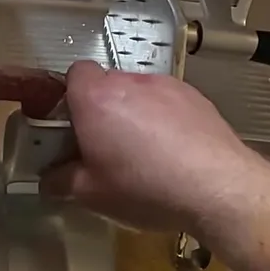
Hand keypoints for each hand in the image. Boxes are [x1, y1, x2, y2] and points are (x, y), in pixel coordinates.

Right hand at [42, 60, 267, 233]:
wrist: (218, 187)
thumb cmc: (146, 188)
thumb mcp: (91, 195)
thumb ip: (62, 181)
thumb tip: (51, 178)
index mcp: (96, 98)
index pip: (73, 74)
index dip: (69, 99)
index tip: (71, 127)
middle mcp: (131, 82)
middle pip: (107, 85)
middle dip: (102, 111)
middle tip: (103, 149)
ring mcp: (168, 87)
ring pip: (139, 94)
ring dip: (135, 116)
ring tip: (143, 155)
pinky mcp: (197, 98)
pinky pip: (169, 104)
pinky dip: (165, 122)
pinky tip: (172, 154)